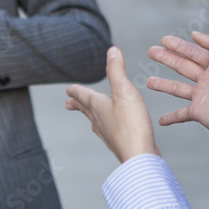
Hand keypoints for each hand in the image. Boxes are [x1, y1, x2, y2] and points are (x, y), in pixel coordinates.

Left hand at [65, 47, 158, 162]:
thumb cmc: (132, 125)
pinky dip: (104, 127)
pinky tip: (109, 131)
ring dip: (89, 115)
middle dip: (77, 103)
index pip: (82, 95)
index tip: (67, 89)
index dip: (75, 90)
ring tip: (87, 115)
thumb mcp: (125, 91)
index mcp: (98, 106)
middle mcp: (99, 120)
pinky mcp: (119, 143)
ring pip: (95, 121)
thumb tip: (112, 50)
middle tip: (67, 103)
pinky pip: (107, 132)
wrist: (140, 158)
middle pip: (85, 109)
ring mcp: (108, 133)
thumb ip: (117, 71)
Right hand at [146, 31, 208, 138]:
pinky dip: (170, 117)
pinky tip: (161, 120)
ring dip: (163, 84)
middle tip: (151, 51)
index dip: (179, 45)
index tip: (164, 39)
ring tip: (148, 81)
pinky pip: (181, 114)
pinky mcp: (199, 112)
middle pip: (183, 66)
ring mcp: (202, 97)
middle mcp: (208, 80)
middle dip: (167, 58)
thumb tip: (196, 34)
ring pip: (178, 88)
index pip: (195, 52)